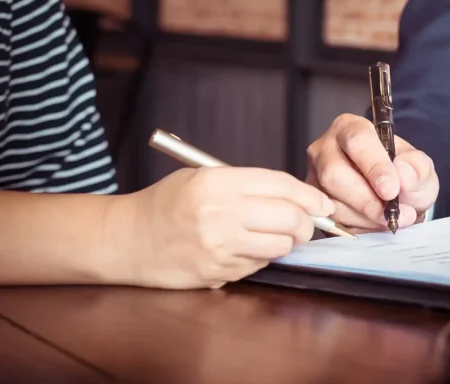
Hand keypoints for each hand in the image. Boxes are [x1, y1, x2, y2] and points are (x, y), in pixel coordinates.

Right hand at [113, 166, 336, 289]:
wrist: (126, 239)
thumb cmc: (168, 204)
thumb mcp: (204, 177)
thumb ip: (250, 184)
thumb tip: (300, 199)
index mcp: (217, 182)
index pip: (282, 186)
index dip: (310, 196)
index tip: (324, 203)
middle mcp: (220, 214)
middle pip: (290, 219)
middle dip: (306, 223)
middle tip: (303, 223)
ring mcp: (218, 247)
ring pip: (281, 247)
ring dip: (285, 243)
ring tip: (271, 235)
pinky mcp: (216, 273)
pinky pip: (259, 266)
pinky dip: (261, 259)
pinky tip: (243, 249)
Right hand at [306, 113, 437, 232]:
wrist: (397, 200)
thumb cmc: (404, 176)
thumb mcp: (421, 168)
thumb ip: (418, 167)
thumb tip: (404, 172)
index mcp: (351, 128)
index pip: (357, 141)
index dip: (374, 166)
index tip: (392, 190)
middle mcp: (326, 149)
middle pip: (334, 173)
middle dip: (367, 200)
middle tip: (392, 214)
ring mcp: (315, 177)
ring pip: (331, 201)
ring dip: (364, 217)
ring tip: (389, 219)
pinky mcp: (314, 204)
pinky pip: (329, 220)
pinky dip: (356, 227)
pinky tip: (374, 224)